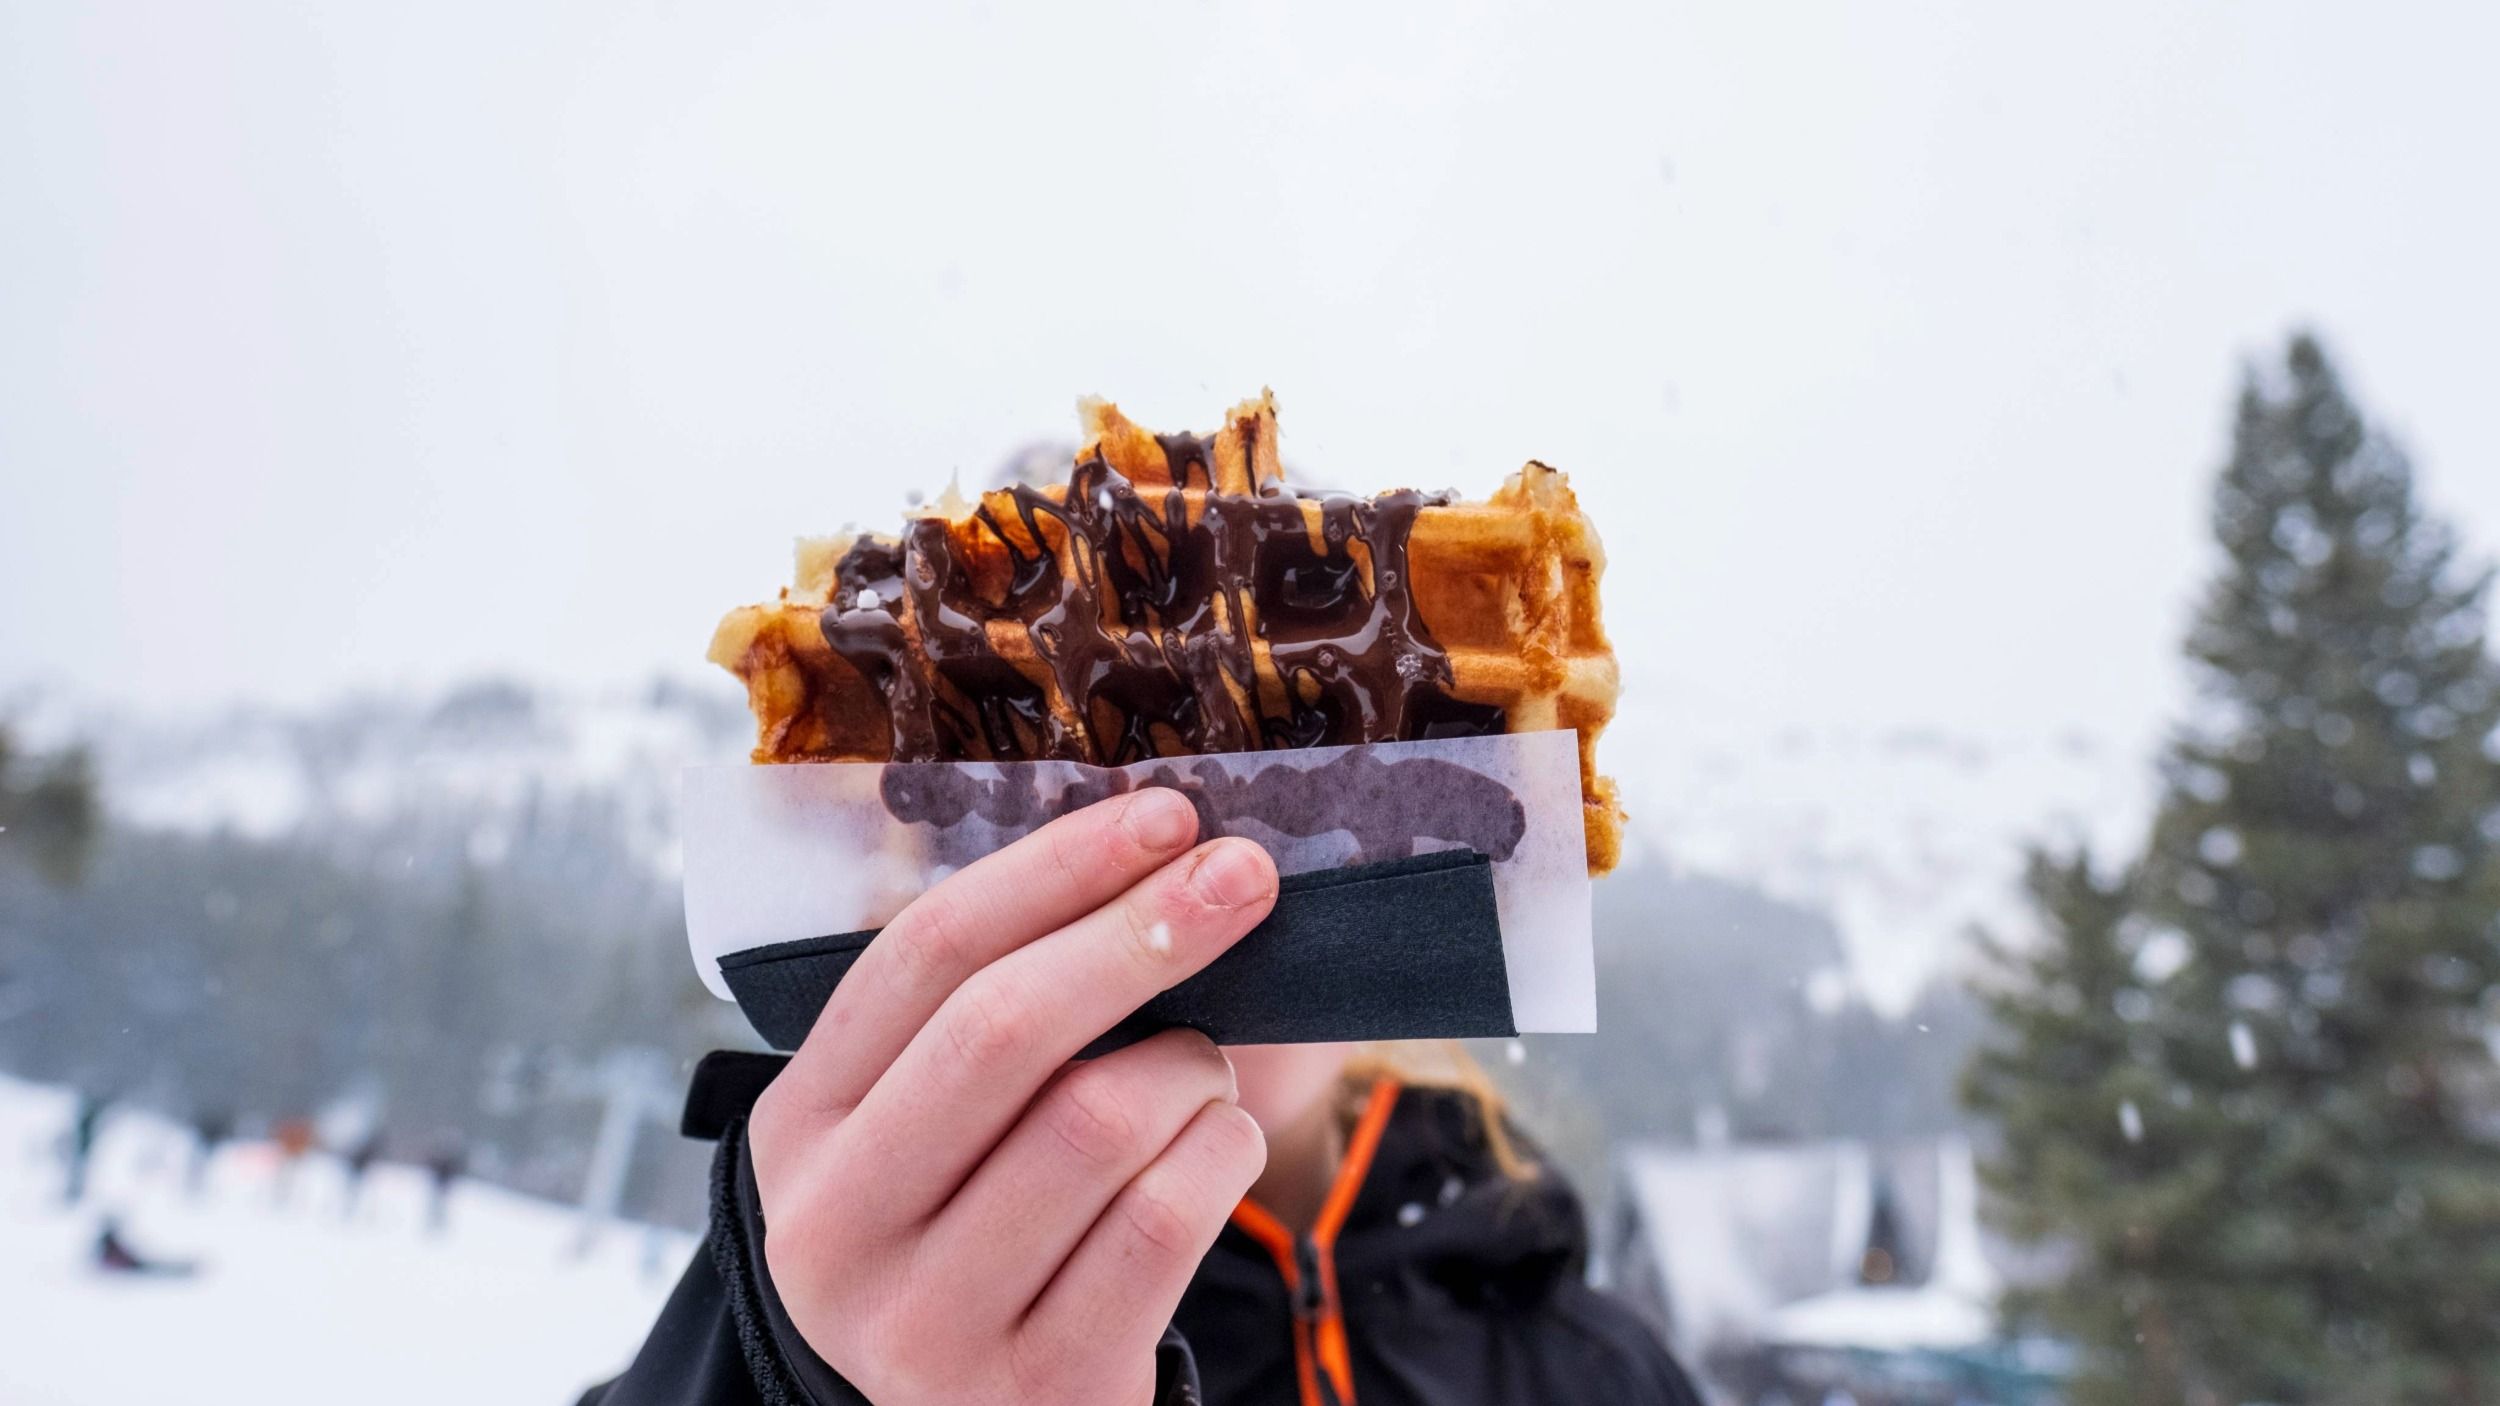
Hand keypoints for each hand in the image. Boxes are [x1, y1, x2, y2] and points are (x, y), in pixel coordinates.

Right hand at [747, 789, 1277, 1404]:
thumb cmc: (985, 1225)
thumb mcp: (934, 1127)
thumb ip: (995, 1011)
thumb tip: (1153, 848)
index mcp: (800, 1126)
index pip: (923, 956)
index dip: (1054, 870)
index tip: (1163, 815)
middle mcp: (835, 1226)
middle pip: (1003, 1028)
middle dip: (1140, 932)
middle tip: (1243, 875)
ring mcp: (926, 1320)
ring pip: (1101, 1120)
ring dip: (1190, 1066)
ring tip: (1199, 1071)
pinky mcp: (1035, 1385)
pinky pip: (1164, 1219)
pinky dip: (1218, 1152)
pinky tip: (1214, 1143)